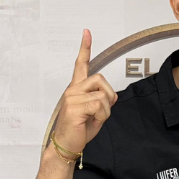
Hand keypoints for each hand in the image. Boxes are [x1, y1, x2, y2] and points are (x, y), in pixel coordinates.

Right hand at [54, 29, 115, 153]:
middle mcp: (72, 90)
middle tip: (102, 111)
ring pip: (103, 94)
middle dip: (109, 95)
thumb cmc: (78, 130)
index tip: (86, 33)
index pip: (80, 64)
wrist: (66, 146)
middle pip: (101, 79)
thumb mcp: (95, 113)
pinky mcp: (74, 106)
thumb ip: (102, 101)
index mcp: (76, 89)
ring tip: (94, 119)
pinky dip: (102, 116)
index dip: (85, 48)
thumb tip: (112, 96)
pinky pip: (100, 105)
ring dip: (105, 110)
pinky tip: (91, 122)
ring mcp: (72, 97)